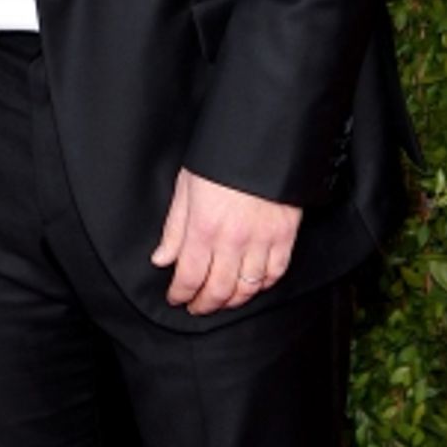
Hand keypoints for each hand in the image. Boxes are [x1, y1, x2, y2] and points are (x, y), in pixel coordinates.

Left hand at [151, 167, 301, 315]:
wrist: (260, 139)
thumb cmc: (219, 158)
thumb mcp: (186, 186)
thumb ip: (174, 227)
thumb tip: (161, 259)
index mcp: (204, 227)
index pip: (189, 276)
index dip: (180, 293)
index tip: (175, 298)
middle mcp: (233, 240)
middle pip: (218, 289)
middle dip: (204, 304)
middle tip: (196, 307)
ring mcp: (261, 240)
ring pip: (247, 288)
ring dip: (232, 301)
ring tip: (221, 301)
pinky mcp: (285, 236)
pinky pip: (274, 274)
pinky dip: (262, 286)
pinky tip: (252, 286)